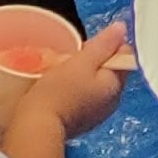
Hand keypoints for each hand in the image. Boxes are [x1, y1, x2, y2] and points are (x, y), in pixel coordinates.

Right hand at [20, 22, 131, 141]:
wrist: (34, 128)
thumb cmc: (58, 92)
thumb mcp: (82, 61)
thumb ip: (103, 44)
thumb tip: (122, 28)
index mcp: (116, 86)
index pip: (123, 55)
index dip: (106, 45)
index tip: (86, 46)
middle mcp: (111, 102)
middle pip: (108, 70)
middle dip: (91, 60)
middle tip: (70, 58)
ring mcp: (95, 115)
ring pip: (93, 83)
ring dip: (80, 74)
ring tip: (60, 71)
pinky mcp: (79, 122)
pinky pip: (82, 97)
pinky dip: (73, 89)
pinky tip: (56, 88)